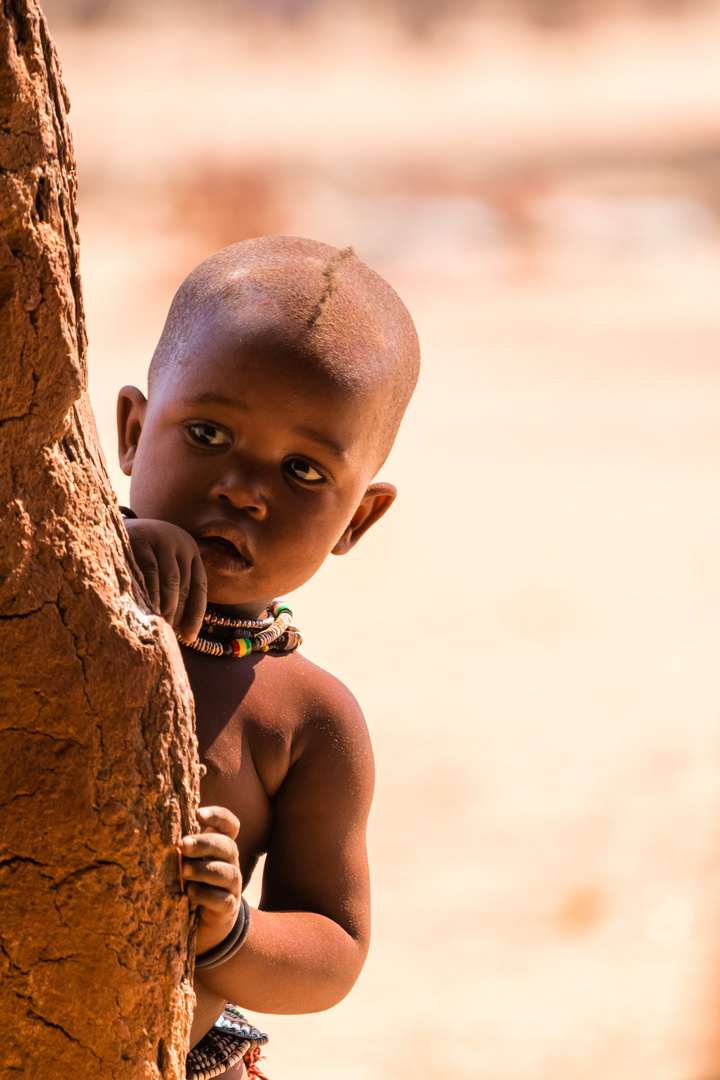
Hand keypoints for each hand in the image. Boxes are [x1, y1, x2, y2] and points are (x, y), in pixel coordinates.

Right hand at [123, 517, 206, 641]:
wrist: (112, 523)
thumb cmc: (141, 554)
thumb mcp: (163, 564)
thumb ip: (173, 588)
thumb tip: (181, 632)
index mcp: (191, 551)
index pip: (199, 586)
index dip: (196, 614)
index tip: (190, 638)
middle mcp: (181, 543)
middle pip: (184, 585)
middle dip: (178, 613)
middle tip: (169, 635)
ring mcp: (162, 539)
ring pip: (171, 580)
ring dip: (166, 606)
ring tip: (159, 626)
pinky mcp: (141, 540)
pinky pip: (150, 572)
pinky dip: (150, 593)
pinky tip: (147, 609)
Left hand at [181, 806, 242, 955]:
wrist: (203, 925)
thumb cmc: (189, 884)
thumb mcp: (186, 862)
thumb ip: (181, 846)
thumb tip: (150, 825)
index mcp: (219, 848)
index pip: (229, 825)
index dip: (218, 816)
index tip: (198, 814)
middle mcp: (229, 863)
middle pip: (228, 845)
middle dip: (206, 843)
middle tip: (183, 845)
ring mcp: (231, 886)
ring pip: (228, 872)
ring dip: (205, 869)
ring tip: (184, 871)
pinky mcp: (227, 908)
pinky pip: (223, 899)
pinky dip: (207, 895)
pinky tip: (190, 893)